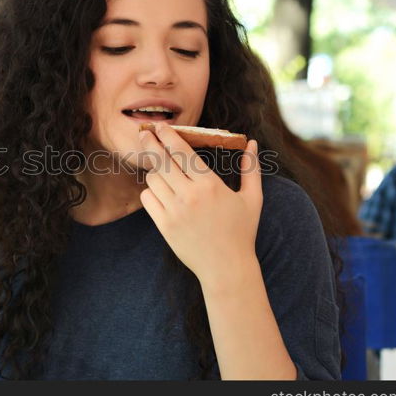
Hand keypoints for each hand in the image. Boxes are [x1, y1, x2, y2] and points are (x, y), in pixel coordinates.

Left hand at [137, 122, 262, 292]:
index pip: (183, 152)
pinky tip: (159, 190)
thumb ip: (251, 170)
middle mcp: (190, 195)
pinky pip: (148, 199)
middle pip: (162, 160)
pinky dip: (150, 192)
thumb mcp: (252, 199)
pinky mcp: (164, 225)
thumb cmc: (242, 232)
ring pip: (153, 179)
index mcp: (210, 185)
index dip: (169, 136)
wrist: (226, 268)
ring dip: (155, 170)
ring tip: (160, 168)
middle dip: (150, 142)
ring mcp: (174, 211)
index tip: (161, 127)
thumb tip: (252, 144)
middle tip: (143, 133)